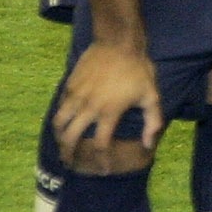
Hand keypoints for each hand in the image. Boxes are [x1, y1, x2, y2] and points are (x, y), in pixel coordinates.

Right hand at [53, 40, 161, 166]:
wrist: (118, 42)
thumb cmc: (138, 69)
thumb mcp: (152, 95)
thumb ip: (153, 121)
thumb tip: (149, 144)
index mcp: (109, 112)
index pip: (100, 145)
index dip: (101, 161)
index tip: (103, 169)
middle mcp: (89, 107)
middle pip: (71, 138)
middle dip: (69, 154)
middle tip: (70, 162)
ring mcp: (76, 96)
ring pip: (59, 123)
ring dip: (58, 137)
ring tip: (61, 144)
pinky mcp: (69, 85)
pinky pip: (59, 107)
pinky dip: (59, 118)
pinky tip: (64, 123)